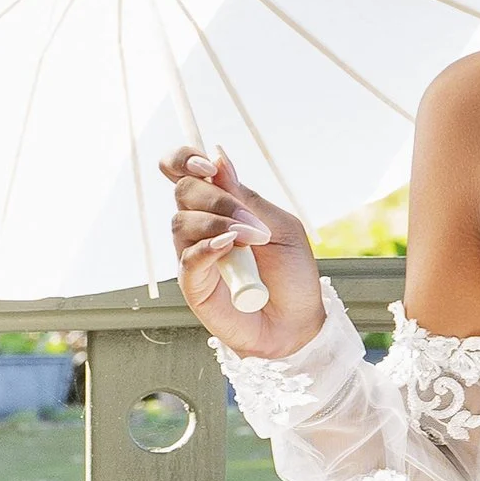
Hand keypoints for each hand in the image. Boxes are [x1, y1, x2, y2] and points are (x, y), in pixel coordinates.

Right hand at [162, 144, 323, 358]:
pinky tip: (229, 246)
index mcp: (220, 205)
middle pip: (183, 191)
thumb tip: (219, 158)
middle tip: (252, 221)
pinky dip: (207, 247)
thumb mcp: (282, 228)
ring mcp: (194, 253)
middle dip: (217, 198)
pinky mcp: (193, 284)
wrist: (297, 322)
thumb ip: (249, 198)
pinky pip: (188, 258)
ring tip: (251, 240)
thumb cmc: (291, 274)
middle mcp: (201, 225)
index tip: (207, 165)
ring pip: (181, 222)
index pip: (183, 171)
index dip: (185, 159)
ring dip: (218, 222)